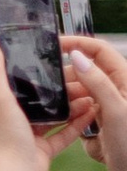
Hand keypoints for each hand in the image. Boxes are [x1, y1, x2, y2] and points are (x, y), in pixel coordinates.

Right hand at [64, 34, 126, 170]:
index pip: (99, 50)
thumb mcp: (116, 110)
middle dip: (68, 77)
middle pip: (85, 71)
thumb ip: (97, 82)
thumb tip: (77, 57)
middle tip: (51, 87)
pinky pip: (79, 113)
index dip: (78, 44)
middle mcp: (115, 89)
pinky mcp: (99, 123)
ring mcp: (106, 106)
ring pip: (79, 93)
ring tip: (66, 111)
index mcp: (124, 79)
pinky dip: (73, 118)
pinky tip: (76, 127)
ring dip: (70, 100)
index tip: (55, 45)